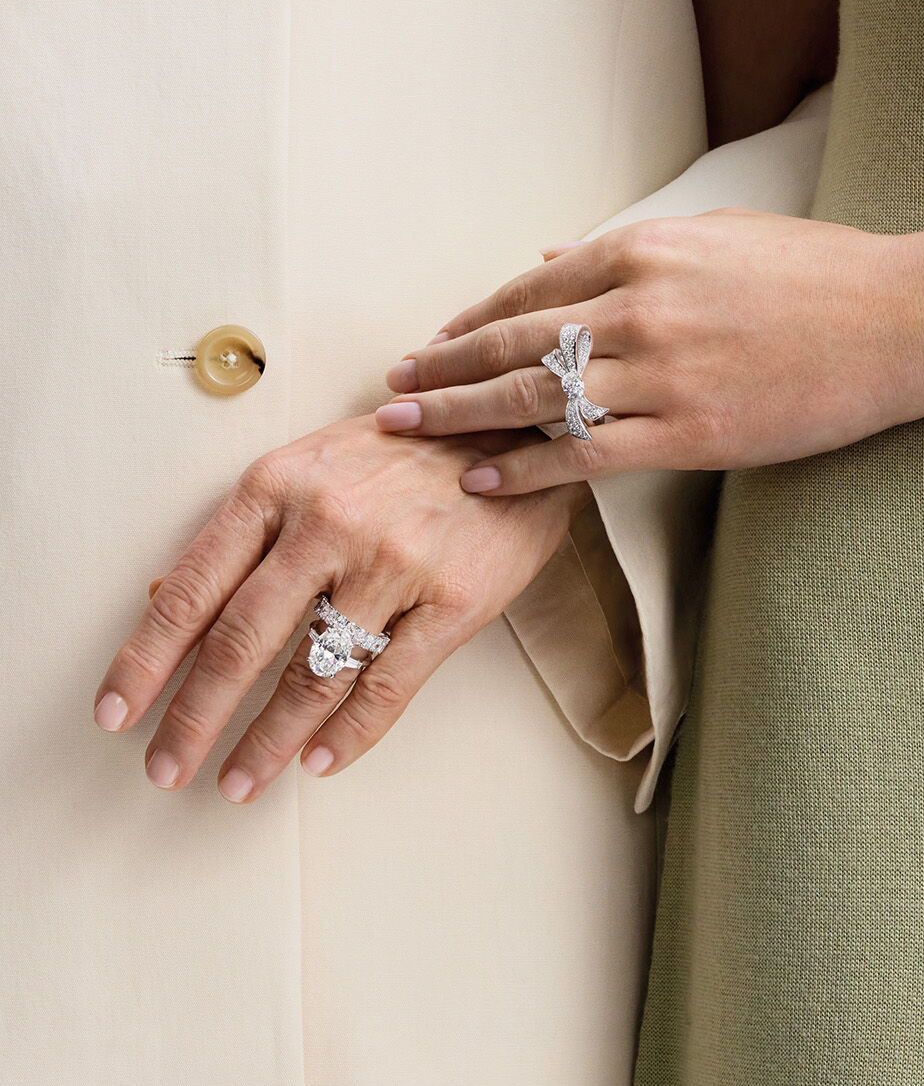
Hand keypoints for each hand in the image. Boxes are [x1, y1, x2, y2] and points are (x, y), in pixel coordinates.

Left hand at [93, 418, 586, 800]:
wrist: (515, 432)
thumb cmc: (404, 452)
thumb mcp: (312, 465)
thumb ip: (247, 528)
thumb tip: (164, 596)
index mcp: (280, 484)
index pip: (195, 586)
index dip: (146, 658)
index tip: (116, 712)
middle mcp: (330, 522)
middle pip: (242, 640)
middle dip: (194, 717)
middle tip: (165, 768)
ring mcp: (394, 563)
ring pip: (313, 675)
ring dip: (267, 742)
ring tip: (238, 783)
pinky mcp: (453, 601)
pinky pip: (387, 687)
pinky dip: (348, 735)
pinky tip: (318, 762)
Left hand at [375, 210, 923, 492]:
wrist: (901, 318)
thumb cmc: (815, 270)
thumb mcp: (716, 234)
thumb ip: (625, 249)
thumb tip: (549, 257)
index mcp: (641, 250)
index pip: (526, 292)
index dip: (467, 323)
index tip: (429, 346)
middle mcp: (638, 307)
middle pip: (511, 343)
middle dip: (441, 370)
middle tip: (393, 392)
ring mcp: (661, 374)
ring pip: (534, 400)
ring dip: (462, 419)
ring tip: (409, 433)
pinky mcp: (690, 435)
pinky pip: (587, 457)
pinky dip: (526, 471)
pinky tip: (483, 482)